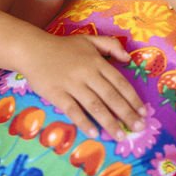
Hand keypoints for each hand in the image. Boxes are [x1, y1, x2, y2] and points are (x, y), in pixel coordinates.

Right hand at [17, 32, 145, 139]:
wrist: (32, 49)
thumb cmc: (62, 47)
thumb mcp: (88, 40)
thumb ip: (110, 45)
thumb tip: (128, 58)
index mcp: (96, 61)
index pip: (120, 83)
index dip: (133, 99)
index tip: (144, 113)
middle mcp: (87, 73)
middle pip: (111, 97)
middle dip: (127, 115)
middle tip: (138, 129)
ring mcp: (71, 84)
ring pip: (95, 106)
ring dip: (109, 123)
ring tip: (120, 136)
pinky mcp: (57, 94)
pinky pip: (73, 110)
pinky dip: (84, 122)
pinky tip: (94, 133)